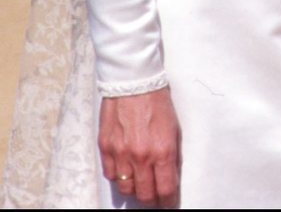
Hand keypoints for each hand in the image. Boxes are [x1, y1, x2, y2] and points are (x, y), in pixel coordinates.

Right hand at [99, 88, 180, 207]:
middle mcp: (141, 156)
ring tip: (139, 181)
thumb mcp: (174, 128)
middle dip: (151, 199)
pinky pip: (111, 175)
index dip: (168, 201)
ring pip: (126, 189)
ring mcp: (121, 154)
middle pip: (144, 195)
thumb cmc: (157, 101)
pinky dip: (118, 176)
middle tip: (154, 196)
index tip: (168, 202)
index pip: (165, 190)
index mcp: (162, 150)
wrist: (133, 81)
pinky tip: (125, 168)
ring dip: (134, 188)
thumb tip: (170, 176)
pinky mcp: (105, 148)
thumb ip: (171, 155)